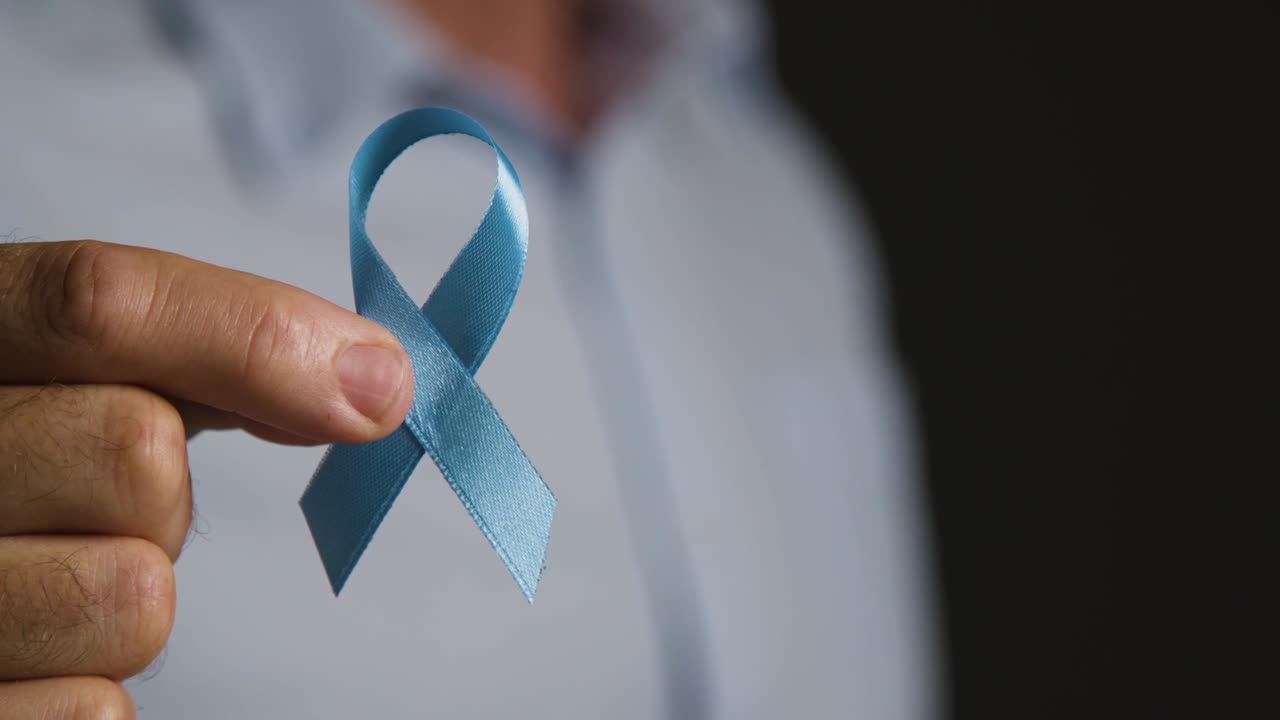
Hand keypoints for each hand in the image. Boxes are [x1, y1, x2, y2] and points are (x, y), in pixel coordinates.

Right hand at [0, 241, 411, 717]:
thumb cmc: (21, 458)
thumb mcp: (89, 369)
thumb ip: (214, 350)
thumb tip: (373, 378)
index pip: (102, 304)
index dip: (256, 341)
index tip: (374, 389)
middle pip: (137, 451)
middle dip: (167, 490)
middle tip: (104, 503)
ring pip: (134, 595)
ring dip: (134, 592)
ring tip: (59, 571)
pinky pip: (98, 708)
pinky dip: (94, 686)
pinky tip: (36, 650)